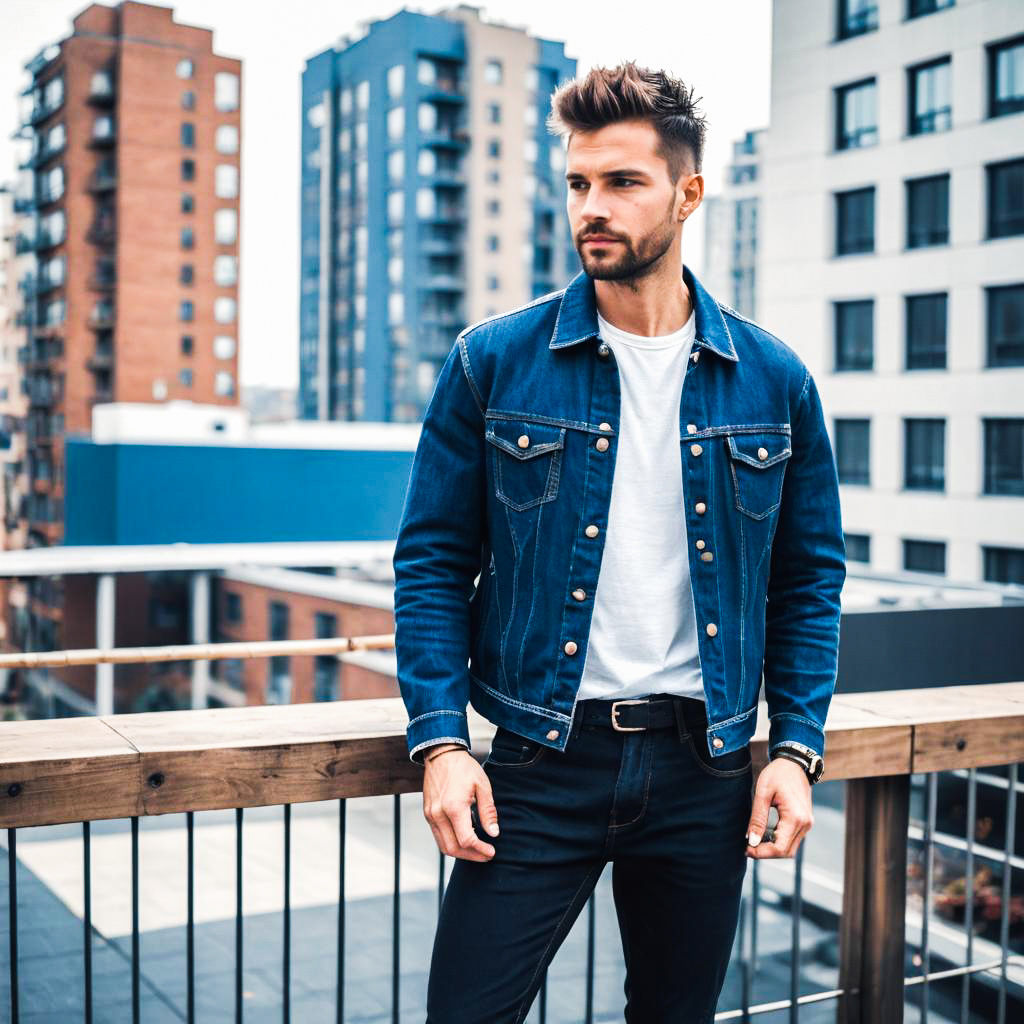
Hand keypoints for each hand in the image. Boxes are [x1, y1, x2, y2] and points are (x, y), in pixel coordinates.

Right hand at [422, 747, 499, 861]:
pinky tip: (464, 839)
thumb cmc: (463, 768)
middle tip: (486, 855)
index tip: (492, 851)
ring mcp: (430, 815)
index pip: (466, 840)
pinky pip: (438, 836)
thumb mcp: (482, 786)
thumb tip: (493, 833)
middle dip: (472, 856)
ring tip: (477, 850)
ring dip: (461, 853)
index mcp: (454, 807)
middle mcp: (438, 814)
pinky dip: (451, 843)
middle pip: (453, 848)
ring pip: (443, 846)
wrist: (441, 754)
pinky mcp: (428, 813)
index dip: (480, 850)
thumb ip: (488, 811)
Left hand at [745, 757, 812, 858]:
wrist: (794, 763)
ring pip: (790, 848)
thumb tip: (751, 841)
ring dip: (772, 849)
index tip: (746, 849)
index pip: (779, 848)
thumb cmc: (777, 774)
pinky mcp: (805, 822)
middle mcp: (805, 824)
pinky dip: (779, 842)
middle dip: (766, 853)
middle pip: (786, 852)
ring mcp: (807, 824)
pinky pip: (792, 840)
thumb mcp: (762, 793)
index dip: (761, 853)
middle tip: (747, 847)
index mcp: (795, 817)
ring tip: (754, 841)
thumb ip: (758, 819)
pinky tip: (764, 835)